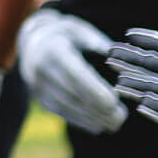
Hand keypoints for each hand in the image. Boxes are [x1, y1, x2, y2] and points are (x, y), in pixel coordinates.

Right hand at [17, 8, 126, 133]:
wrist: (33, 41)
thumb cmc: (66, 34)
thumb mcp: (83, 31)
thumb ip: (101, 45)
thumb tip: (124, 61)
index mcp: (52, 48)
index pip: (73, 73)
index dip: (93, 90)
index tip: (114, 102)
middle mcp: (39, 68)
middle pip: (70, 93)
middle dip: (97, 108)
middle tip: (122, 117)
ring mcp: (36, 84)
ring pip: (66, 106)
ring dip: (91, 117)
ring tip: (115, 124)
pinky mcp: (39, 97)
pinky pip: (60, 112)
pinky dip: (80, 121)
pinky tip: (99, 126)